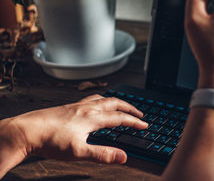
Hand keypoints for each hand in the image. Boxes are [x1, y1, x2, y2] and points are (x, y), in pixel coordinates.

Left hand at [0, 94, 146, 176]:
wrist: (28, 130)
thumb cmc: (51, 140)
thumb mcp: (79, 152)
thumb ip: (102, 154)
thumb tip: (122, 156)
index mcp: (93, 118)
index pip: (120, 118)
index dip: (134, 121)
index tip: (144, 124)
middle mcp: (88, 108)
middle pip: (115, 103)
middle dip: (129, 108)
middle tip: (139, 113)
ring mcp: (78, 106)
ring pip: (103, 99)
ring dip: (116, 101)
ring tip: (121, 105)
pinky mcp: (69, 106)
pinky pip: (91, 98)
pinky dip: (100, 100)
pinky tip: (94, 104)